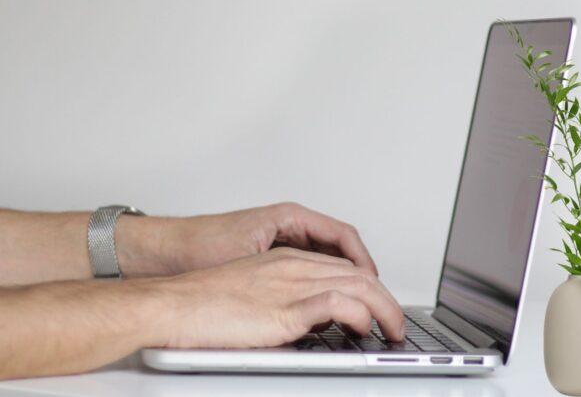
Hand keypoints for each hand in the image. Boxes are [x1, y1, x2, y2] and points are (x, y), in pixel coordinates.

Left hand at [117, 203, 376, 277]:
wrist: (161, 253)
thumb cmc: (197, 246)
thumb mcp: (251, 260)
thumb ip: (289, 273)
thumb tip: (324, 291)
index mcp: (289, 217)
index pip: (342, 235)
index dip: (363, 261)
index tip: (373, 282)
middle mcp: (288, 226)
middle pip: (339, 247)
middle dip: (359, 272)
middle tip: (372, 298)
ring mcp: (280, 240)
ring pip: (325, 259)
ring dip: (341, 279)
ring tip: (354, 303)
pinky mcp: (270, 256)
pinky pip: (307, 268)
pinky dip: (321, 284)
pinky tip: (322, 303)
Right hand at [152, 247, 404, 347]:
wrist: (172, 305)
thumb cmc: (202, 303)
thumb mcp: (253, 295)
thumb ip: (285, 302)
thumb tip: (310, 323)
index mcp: (285, 260)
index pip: (343, 267)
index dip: (369, 287)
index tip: (380, 306)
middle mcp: (294, 266)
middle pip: (359, 274)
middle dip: (387, 299)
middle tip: (396, 323)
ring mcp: (291, 284)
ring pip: (358, 285)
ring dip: (384, 310)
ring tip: (392, 331)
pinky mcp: (285, 308)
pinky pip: (338, 305)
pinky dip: (361, 315)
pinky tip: (365, 329)